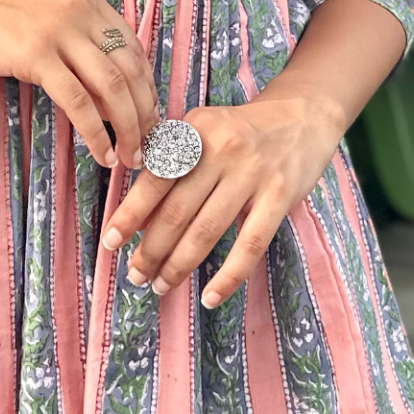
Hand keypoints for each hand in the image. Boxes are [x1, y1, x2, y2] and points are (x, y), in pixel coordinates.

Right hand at [0, 0, 159, 167]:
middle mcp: (79, 8)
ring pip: (111, 86)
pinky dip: (96, 132)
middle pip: (130, 67)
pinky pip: (78, 101)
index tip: (149, 115)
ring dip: (128, 127)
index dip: (146, 85)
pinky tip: (101, 152)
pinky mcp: (36, 54)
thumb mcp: (47, 15)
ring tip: (130, 156)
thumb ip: (80, 40)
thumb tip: (112, 94)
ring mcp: (58, 30)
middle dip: (144, 111)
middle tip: (149, 143)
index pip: (132, 46)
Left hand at [100, 89, 344, 308]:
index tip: (111, 241)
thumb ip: (171, 163)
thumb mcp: (202, 129)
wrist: (303, 115)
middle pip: (177, 210)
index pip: (155, 177)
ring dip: (179, 265)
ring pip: (207, 230)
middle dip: (151, 249)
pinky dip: (228, 276)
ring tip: (161, 285)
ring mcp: (253, 173)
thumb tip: (138, 218)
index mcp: (195, 129)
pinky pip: (250, 245)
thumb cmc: (240, 131)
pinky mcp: (280, 195)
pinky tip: (210, 297)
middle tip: (136, 274)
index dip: (130, 213)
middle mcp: (222, 148)